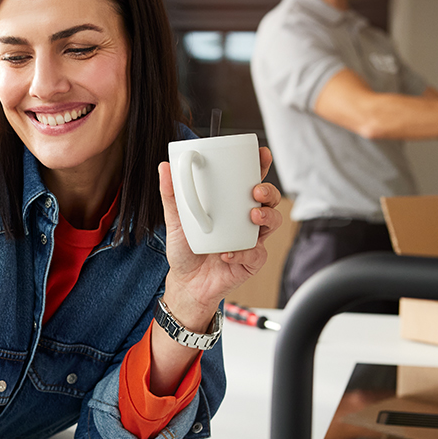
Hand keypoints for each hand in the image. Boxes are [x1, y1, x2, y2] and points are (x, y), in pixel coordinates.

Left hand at [156, 146, 284, 329]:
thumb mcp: (175, 220)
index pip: (251, 181)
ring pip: (273, 223)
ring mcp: (252, 240)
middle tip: (255, 190)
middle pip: (270, 199)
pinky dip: (243, 252)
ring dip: (267, 216)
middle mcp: (246, 220)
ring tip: (252, 216)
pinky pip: (256, 253)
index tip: (261, 155)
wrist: (186, 283)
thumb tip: (164, 168)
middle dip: (269, 191)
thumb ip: (171, 195)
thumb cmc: (186, 249)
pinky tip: (227, 253)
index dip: (261, 166)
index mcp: (232, 206)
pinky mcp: (251, 261)